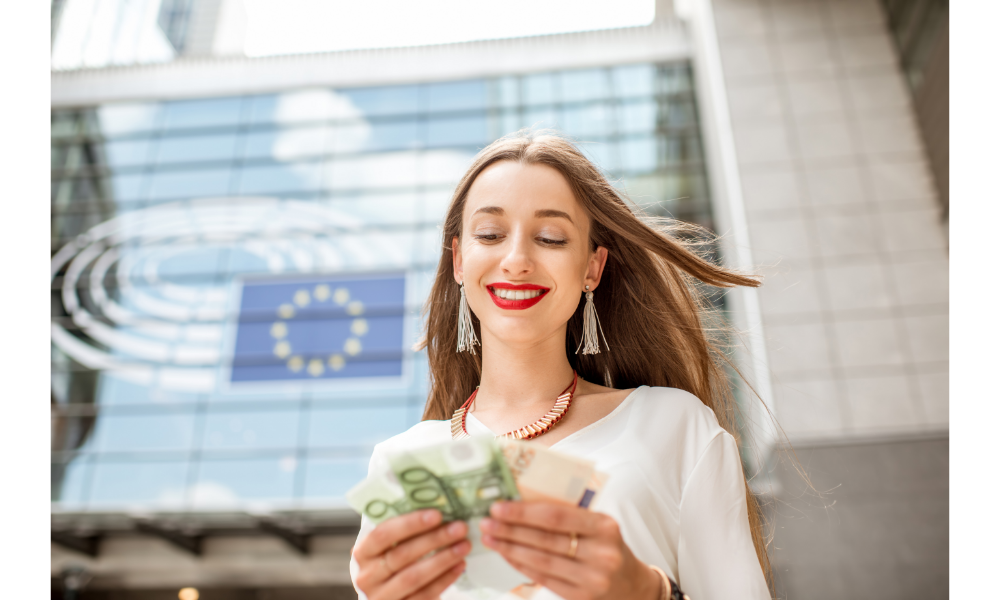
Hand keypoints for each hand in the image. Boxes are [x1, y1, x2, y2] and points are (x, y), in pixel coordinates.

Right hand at [354, 509, 471, 599]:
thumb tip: (436, 502)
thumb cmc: (393, 560)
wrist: (390, 596)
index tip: (437, 514)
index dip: (409, 523)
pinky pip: (425, 595)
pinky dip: (445, 579)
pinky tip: (460, 565)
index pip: (383, 534)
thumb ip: (404, 528)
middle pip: (402, 555)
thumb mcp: (390, 545)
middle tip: (459, 528)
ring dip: (443, 559)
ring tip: (464, 546)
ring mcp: (382, 597)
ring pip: (414, 577)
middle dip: (434, 540)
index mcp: (363, 553)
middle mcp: (367, 576)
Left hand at [479, 501, 661, 599]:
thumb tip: (520, 501)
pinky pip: (544, 578)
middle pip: (545, 539)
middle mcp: (601, 553)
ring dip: (510, 548)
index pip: (557, 516)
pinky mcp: (582, 597)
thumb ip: (568, 514)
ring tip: (490, 538)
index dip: (524, 511)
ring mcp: (592, 578)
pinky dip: (521, 565)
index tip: (499, 506)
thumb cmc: (606, 546)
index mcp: (604, 526)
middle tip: (486, 521)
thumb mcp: (597, 525)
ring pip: (541, 561)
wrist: (631, 583)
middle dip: (510, 529)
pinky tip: (506, 555)